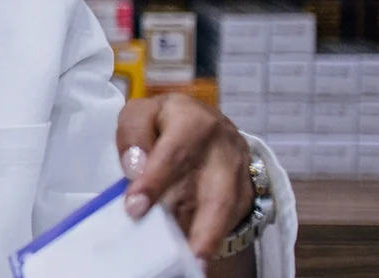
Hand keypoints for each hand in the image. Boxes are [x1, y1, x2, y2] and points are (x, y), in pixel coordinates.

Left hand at [117, 93, 256, 259]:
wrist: (201, 122)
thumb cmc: (164, 121)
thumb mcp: (140, 114)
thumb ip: (133, 136)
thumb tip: (135, 168)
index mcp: (192, 119)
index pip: (174, 152)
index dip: (155, 181)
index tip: (135, 208)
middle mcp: (223, 145)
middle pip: (218, 190)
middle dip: (202, 225)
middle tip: (185, 253)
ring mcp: (239, 170)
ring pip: (230, 209)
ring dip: (213, 237)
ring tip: (197, 263)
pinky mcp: (245, 189)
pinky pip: (233, 217)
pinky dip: (216, 236)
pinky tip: (199, 254)